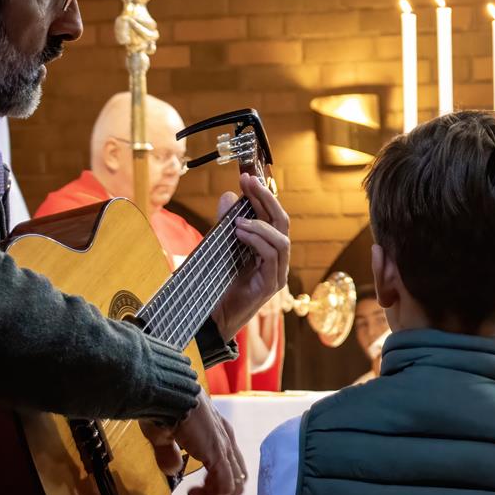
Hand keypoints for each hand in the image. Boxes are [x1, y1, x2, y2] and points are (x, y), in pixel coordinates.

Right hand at [140, 389, 247, 494]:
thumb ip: (169, 453)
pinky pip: (225, 485)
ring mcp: (223, 446)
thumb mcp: (164, 435)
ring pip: (234, 487)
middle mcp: (225, 440)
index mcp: (216, 434)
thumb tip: (172, 470)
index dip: (216, 491)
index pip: (228, 469)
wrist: (163, 388)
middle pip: (235, 482)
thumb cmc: (160, 405)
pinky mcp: (217, 452)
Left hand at [211, 168, 291, 342]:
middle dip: (265, 199)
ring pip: (281, 240)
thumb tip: (228, 195)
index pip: (273, 216)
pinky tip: (240, 233)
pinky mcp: (271, 285)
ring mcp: (277, 273)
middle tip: (248, 182)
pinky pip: (272, 256)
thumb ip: (224, 223)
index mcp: (267, 248)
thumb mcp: (219, 246)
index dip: (262, 195)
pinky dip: (258, 240)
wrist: (212, 318)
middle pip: (282, 222)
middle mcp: (276, 259)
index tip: (247, 177)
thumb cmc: (217, 285)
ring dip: (260, 224)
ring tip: (238, 220)